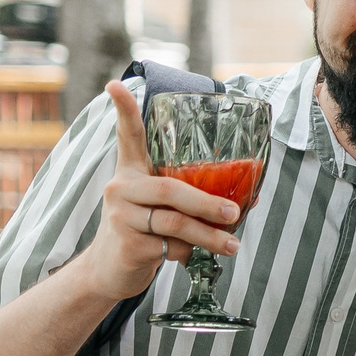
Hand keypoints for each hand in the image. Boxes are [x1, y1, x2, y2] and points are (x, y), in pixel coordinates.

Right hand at [73, 80, 241, 301]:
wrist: (108, 270)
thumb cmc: (144, 232)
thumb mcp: (162, 209)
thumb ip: (190, 198)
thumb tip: (247, 197)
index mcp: (131, 172)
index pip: (128, 137)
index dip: (125, 111)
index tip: (116, 85)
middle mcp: (121, 188)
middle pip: (170, 188)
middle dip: (207, 202)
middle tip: (235, 213)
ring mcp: (120, 215)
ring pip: (175, 221)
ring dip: (209, 234)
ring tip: (232, 245)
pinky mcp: (126, 243)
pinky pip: (171, 245)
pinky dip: (187, 253)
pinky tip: (186, 256)